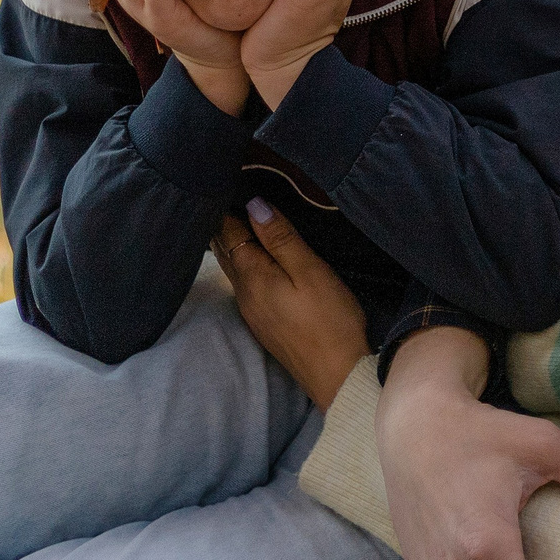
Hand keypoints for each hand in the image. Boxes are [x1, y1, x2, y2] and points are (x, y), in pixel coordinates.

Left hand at [214, 198, 369, 409]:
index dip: (228, 209)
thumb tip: (253, 205)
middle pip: (225, 253)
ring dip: (231, 246)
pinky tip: (253, 260)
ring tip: (233, 221)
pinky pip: (245, 285)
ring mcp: (253, 313)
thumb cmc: (330, 320)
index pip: (230, 234)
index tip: (226, 183)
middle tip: (221, 196)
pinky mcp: (264, 325)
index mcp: (253, 277)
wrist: (337, 377)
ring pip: (233, 270)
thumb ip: (281, 239)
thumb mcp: (310, 272)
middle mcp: (245, 295)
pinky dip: (243, 264)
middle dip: (223, 226)